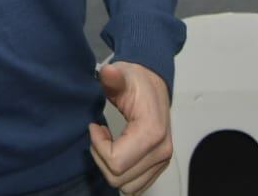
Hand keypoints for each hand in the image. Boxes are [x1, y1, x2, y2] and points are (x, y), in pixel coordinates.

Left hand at [89, 61, 171, 194]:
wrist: (153, 83)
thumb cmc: (135, 80)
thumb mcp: (122, 74)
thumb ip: (113, 76)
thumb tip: (108, 72)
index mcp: (152, 132)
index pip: (116, 162)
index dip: (98, 146)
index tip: (95, 126)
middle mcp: (161, 152)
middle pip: (119, 178)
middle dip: (101, 157)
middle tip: (99, 134)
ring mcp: (162, 161)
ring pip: (126, 186)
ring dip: (110, 167)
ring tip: (107, 142)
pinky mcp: (159, 166)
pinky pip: (136, 185)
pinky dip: (121, 172)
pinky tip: (117, 149)